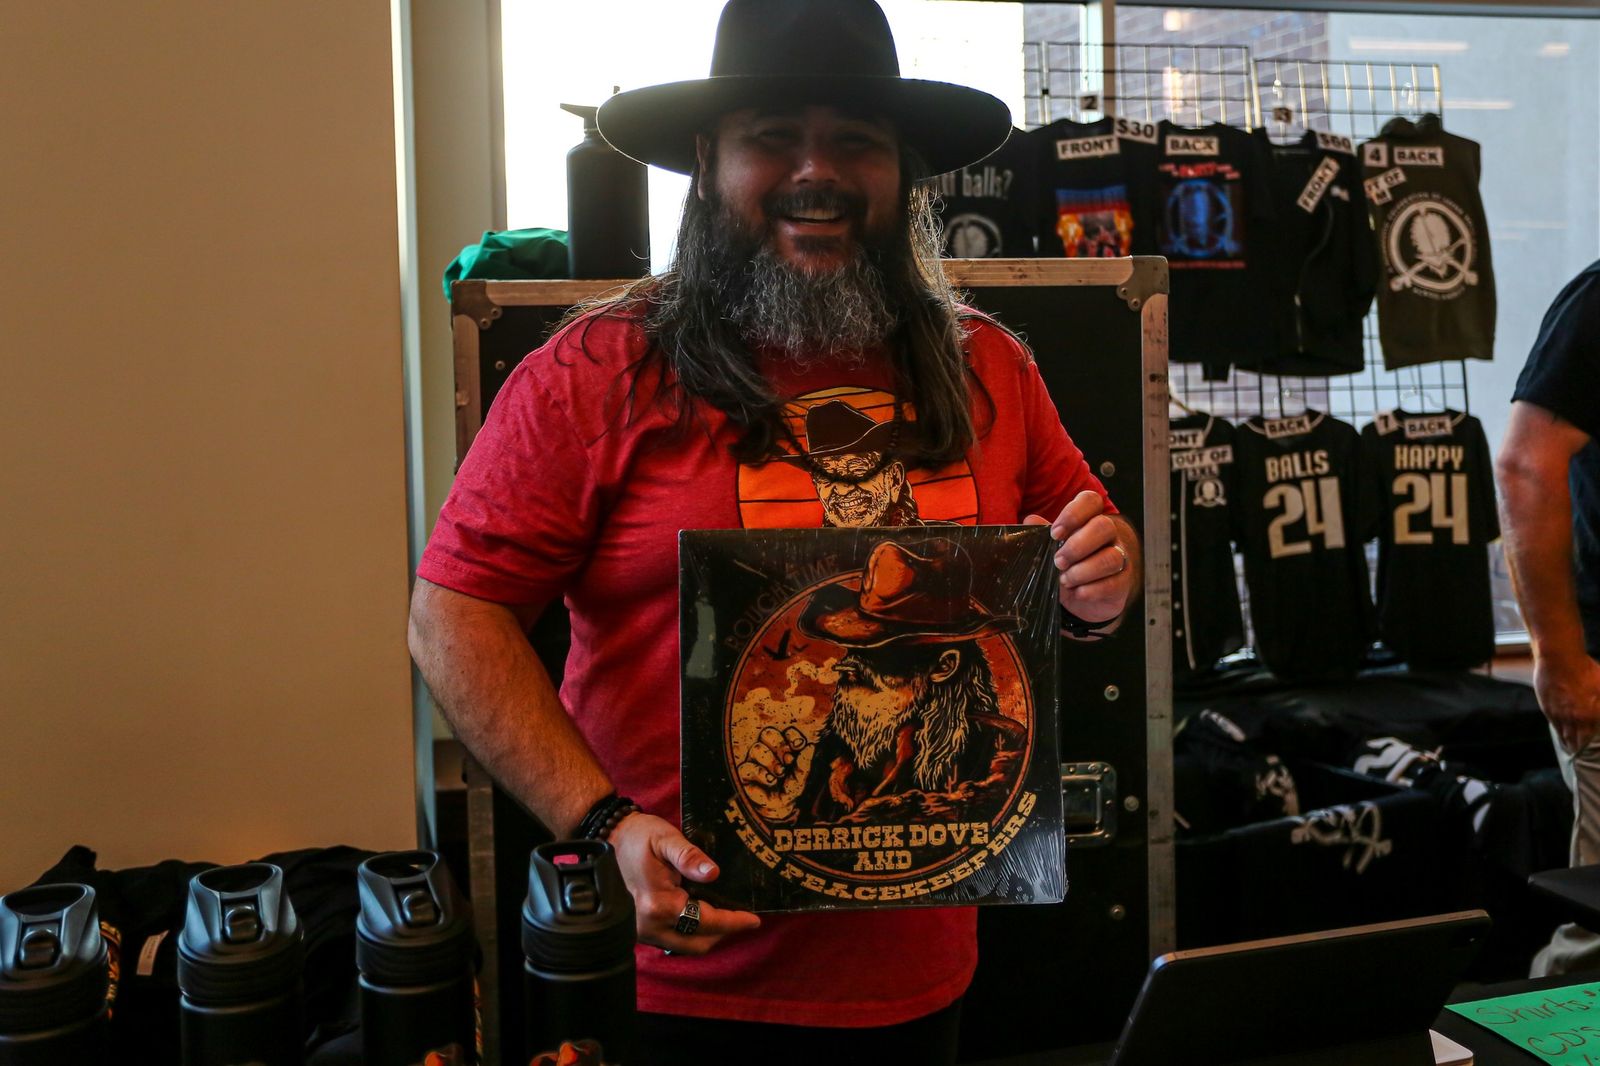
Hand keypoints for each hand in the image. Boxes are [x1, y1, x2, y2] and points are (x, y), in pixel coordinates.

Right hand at [607, 811, 760, 954]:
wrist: (608, 839)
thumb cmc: (637, 836)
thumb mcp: (666, 839)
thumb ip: (690, 856)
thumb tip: (713, 873)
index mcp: (658, 903)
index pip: (706, 922)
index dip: (733, 922)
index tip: (754, 920)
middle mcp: (649, 924)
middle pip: (697, 943)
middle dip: (722, 933)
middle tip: (739, 917)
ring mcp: (642, 931)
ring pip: (684, 945)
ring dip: (705, 934)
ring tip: (721, 915)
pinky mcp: (638, 930)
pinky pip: (671, 940)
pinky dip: (689, 931)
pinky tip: (698, 913)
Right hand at [736, 726, 811, 822]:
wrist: (776, 809)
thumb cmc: (788, 790)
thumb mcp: (800, 779)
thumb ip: (804, 765)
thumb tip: (810, 747)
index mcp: (782, 746)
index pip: (785, 731)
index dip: (792, 736)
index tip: (798, 746)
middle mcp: (767, 749)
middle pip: (768, 733)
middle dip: (780, 746)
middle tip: (789, 760)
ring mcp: (754, 760)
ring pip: (757, 748)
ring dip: (770, 760)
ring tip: (780, 772)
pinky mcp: (744, 773)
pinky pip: (748, 766)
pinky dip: (760, 772)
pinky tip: (770, 780)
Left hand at [1025, 490, 1136, 624]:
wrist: (1087, 590)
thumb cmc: (1068, 561)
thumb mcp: (1053, 546)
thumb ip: (1042, 533)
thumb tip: (1030, 521)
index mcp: (1090, 518)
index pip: (1090, 501)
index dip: (1073, 514)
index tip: (1055, 534)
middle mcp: (1109, 534)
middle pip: (1103, 526)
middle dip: (1076, 546)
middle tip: (1058, 562)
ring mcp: (1120, 557)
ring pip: (1111, 557)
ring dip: (1083, 571)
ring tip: (1064, 580)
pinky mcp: (1123, 582)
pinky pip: (1113, 584)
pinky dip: (1091, 590)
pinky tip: (1077, 592)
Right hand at [1535, 651, 1599, 754]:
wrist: (1559, 659)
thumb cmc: (1586, 668)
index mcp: (1593, 714)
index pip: (1595, 737)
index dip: (1595, 746)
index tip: (1595, 752)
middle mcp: (1576, 718)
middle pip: (1580, 741)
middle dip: (1583, 750)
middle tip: (1584, 755)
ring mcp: (1561, 715)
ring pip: (1566, 736)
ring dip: (1571, 744)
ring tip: (1574, 750)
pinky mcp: (1548, 709)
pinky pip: (1556, 727)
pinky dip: (1560, 735)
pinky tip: (1563, 737)